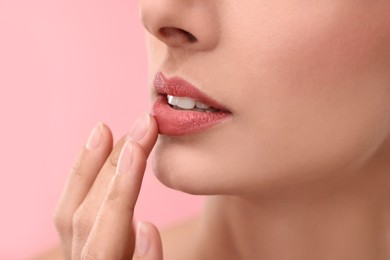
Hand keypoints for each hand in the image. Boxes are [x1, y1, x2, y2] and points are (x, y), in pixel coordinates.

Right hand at [53, 114, 161, 258]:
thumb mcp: (121, 247)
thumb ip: (117, 222)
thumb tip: (129, 186)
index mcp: (82, 251)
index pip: (72, 209)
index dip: (84, 168)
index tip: (103, 127)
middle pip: (84, 218)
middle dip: (111, 166)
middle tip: (144, 123)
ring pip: (100, 247)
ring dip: (116, 196)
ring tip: (136, 152)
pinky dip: (141, 257)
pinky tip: (149, 228)